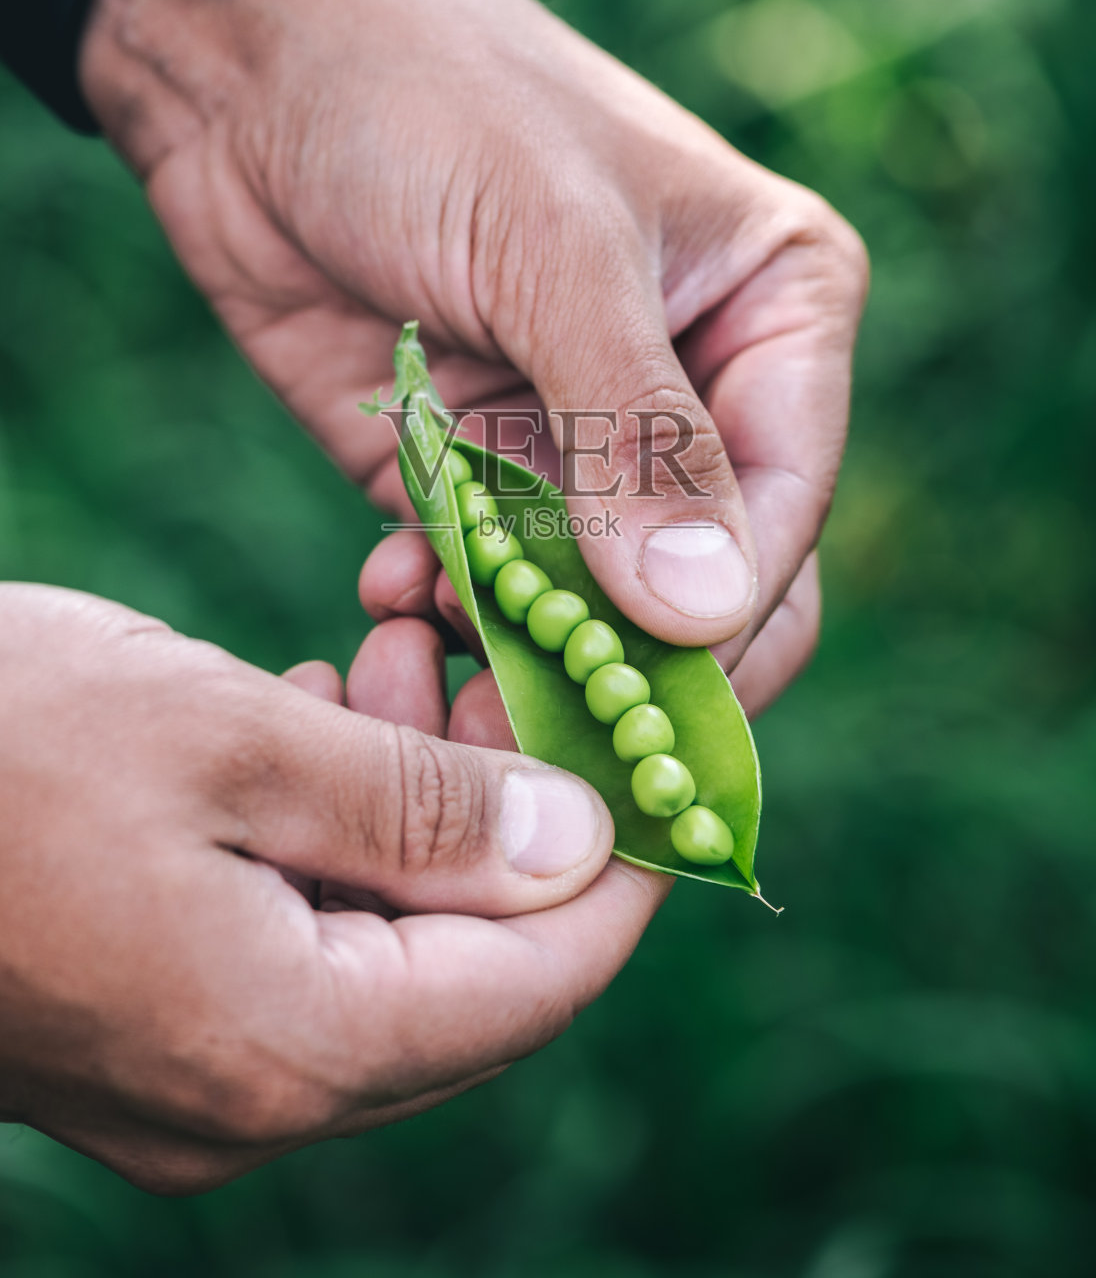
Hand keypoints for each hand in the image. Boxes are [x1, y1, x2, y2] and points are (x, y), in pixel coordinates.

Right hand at [0, 583, 662, 1192]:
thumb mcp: (229, 742)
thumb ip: (420, 811)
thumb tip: (574, 847)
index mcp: (287, 1049)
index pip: (535, 983)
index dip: (616, 867)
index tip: (652, 749)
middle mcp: (247, 1100)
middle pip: (462, 972)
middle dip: (505, 816)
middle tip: (492, 668)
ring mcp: (186, 1077)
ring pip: (379, 947)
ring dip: (413, 811)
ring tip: (388, 662)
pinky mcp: (142, 1026)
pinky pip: (294, 942)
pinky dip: (331, 836)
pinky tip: (308, 725)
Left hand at [82, 0, 867, 693]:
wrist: (244, 56)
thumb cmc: (430, 94)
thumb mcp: (554, 250)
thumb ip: (638, 436)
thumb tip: (708, 614)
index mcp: (774, 309)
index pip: (784, 509)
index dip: (722, 622)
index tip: (635, 703)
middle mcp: (690, 385)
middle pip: (700, 583)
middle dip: (622, 662)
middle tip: (530, 731)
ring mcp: (574, 434)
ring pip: (590, 606)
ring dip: (521, 649)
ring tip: (434, 647)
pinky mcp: (470, 467)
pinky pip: (487, 584)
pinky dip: (445, 609)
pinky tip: (388, 588)